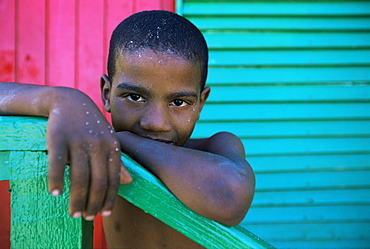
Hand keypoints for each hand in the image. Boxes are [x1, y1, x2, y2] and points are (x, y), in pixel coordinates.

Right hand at [45, 88, 131, 219]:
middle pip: (97, 182)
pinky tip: (56, 193)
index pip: (113, 179)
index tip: (104, 214)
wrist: (70, 101)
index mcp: (112, 147)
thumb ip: (119, 162)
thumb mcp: (109, 141)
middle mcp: (97, 145)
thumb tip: (130, 182)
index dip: (110, 199)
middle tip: (87, 217)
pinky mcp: (58, 138)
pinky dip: (55, 180)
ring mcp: (78, 141)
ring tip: (74, 213)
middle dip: (93, 204)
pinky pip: (57, 164)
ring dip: (76, 199)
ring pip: (79, 177)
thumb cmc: (92, 126)